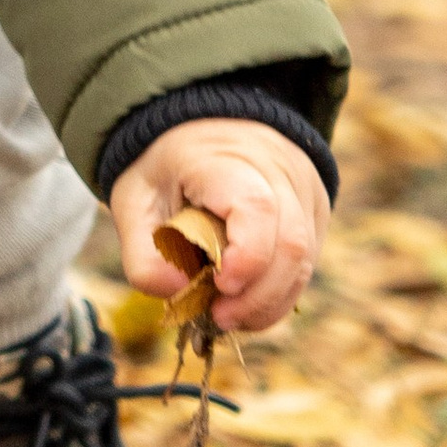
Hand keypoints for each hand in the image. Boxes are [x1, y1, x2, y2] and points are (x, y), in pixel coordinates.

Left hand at [109, 117, 329, 332]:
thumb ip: (143, 252)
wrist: (198, 129)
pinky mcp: (313, 211)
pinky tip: (247, 301)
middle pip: (291, 243)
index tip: (219, 288)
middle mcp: (278, 170)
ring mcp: (303, 190)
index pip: (256, 208)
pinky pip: (306, 260)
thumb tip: (176, 293)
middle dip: (258, 295)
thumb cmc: (165, 168)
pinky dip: (278, 289)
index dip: (246, 257)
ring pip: (305, 258)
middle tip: (219, 317)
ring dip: (270, 300)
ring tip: (229, 315)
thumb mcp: (133, 200)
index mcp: (226, 158)